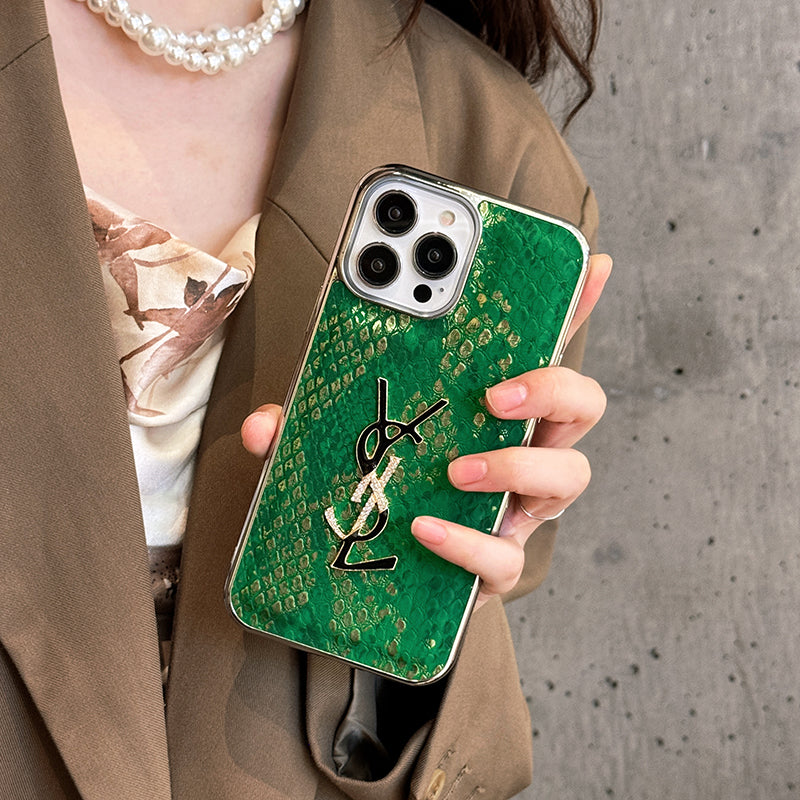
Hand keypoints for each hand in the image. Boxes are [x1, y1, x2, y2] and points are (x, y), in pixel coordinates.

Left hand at [241, 253, 611, 611]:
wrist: (385, 577)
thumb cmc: (383, 489)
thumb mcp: (345, 442)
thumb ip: (308, 427)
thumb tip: (265, 424)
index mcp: (494, 408)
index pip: (545, 348)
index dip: (577, 305)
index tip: (590, 261)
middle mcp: (523, 450)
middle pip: (583, 406)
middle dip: (552, 388)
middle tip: (494, 393)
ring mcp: (518, 507)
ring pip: (569, 476)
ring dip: (517, 466)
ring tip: (457, 470)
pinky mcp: (498, 562)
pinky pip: (507, 555)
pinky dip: (470, 543)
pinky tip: (426, 530)